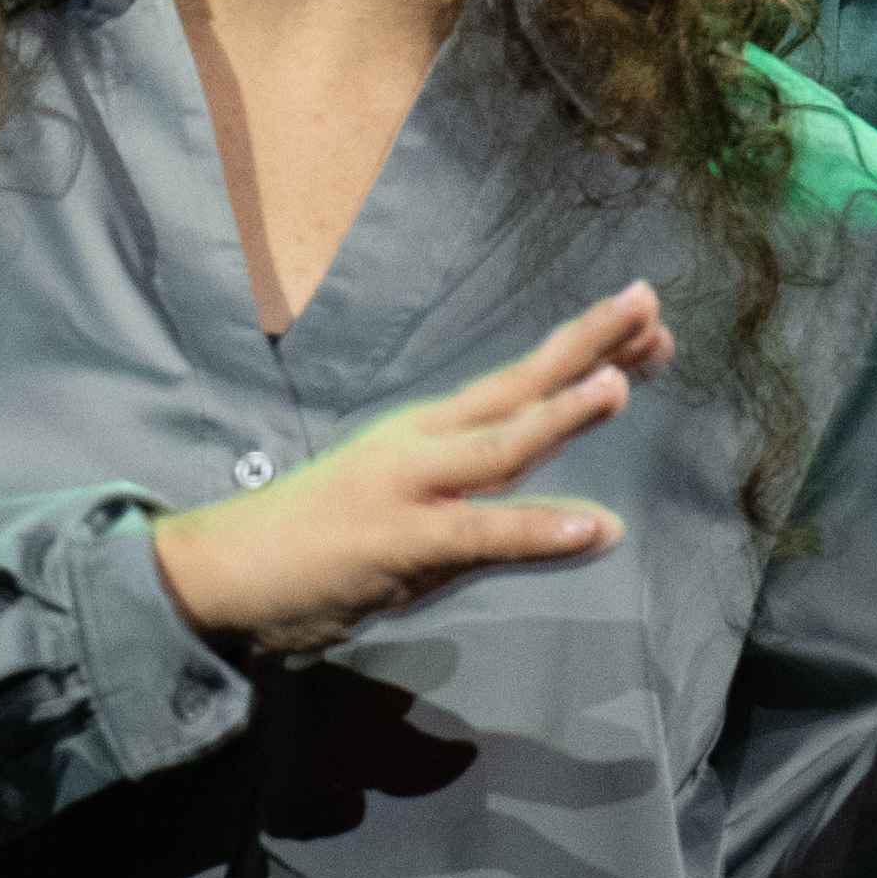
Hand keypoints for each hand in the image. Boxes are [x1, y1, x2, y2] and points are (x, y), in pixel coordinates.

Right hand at [151, 290, 654, 661]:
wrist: (226, 572)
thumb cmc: (321, 547)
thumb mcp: (424, 525)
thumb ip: (503, 518)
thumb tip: (596, 524)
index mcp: (430, 434)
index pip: (522, 383)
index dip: (587, 350)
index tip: (648, 323)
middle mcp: (426, 446)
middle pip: (519, 388)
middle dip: (588, 347)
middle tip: (650, 305)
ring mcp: (411, 489)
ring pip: (501, 446)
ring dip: (562, 414)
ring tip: (621, 384)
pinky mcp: (399, 542)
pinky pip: (480, 535)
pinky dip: (538, 530)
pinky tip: (593, 526)